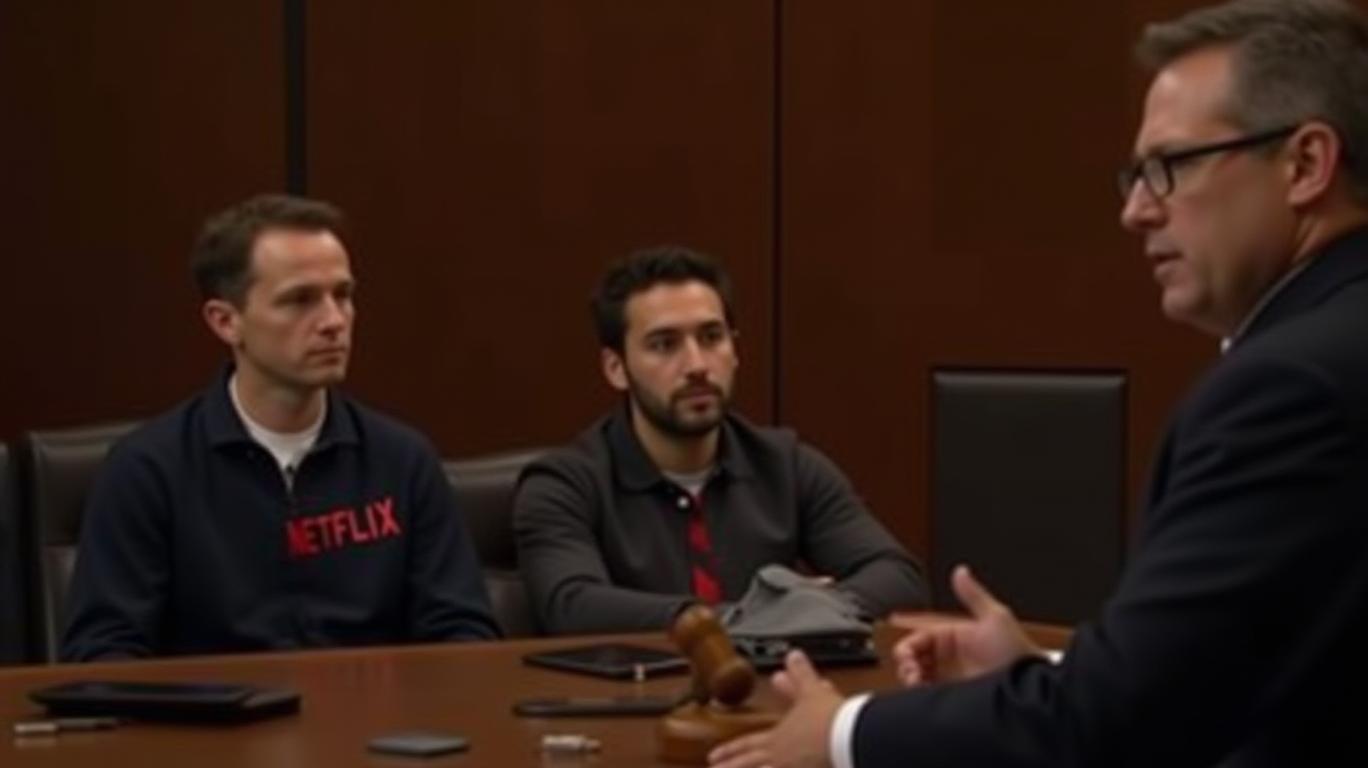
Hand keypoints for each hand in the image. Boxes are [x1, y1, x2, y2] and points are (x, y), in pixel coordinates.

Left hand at [708, 650, 842, 767]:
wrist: (849, 738)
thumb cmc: (829, 718)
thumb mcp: (812, 692)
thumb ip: (800, 676)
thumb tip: (792, 657)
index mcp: (779, 739)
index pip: (748, 746)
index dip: (729, 751)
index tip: (713, 757)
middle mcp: (780, 760)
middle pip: (748, 767)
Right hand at [890, 564, 1039, 685]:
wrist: (1028, 688)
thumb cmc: (1018, 653)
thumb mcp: (996, 618)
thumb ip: (974, 594)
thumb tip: (961, 571)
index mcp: (953, 636)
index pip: (918, 638)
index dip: (908, 646)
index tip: (906, 656)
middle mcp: (950, 657)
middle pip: (914, 658)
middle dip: (906, 664)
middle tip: (911, 671)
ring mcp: (951, 677)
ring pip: (917, 676)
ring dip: (910, 678)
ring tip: (917, 682)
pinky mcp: (954, 696)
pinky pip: (928, 693)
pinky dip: (920, 693)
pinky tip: (923, 692)